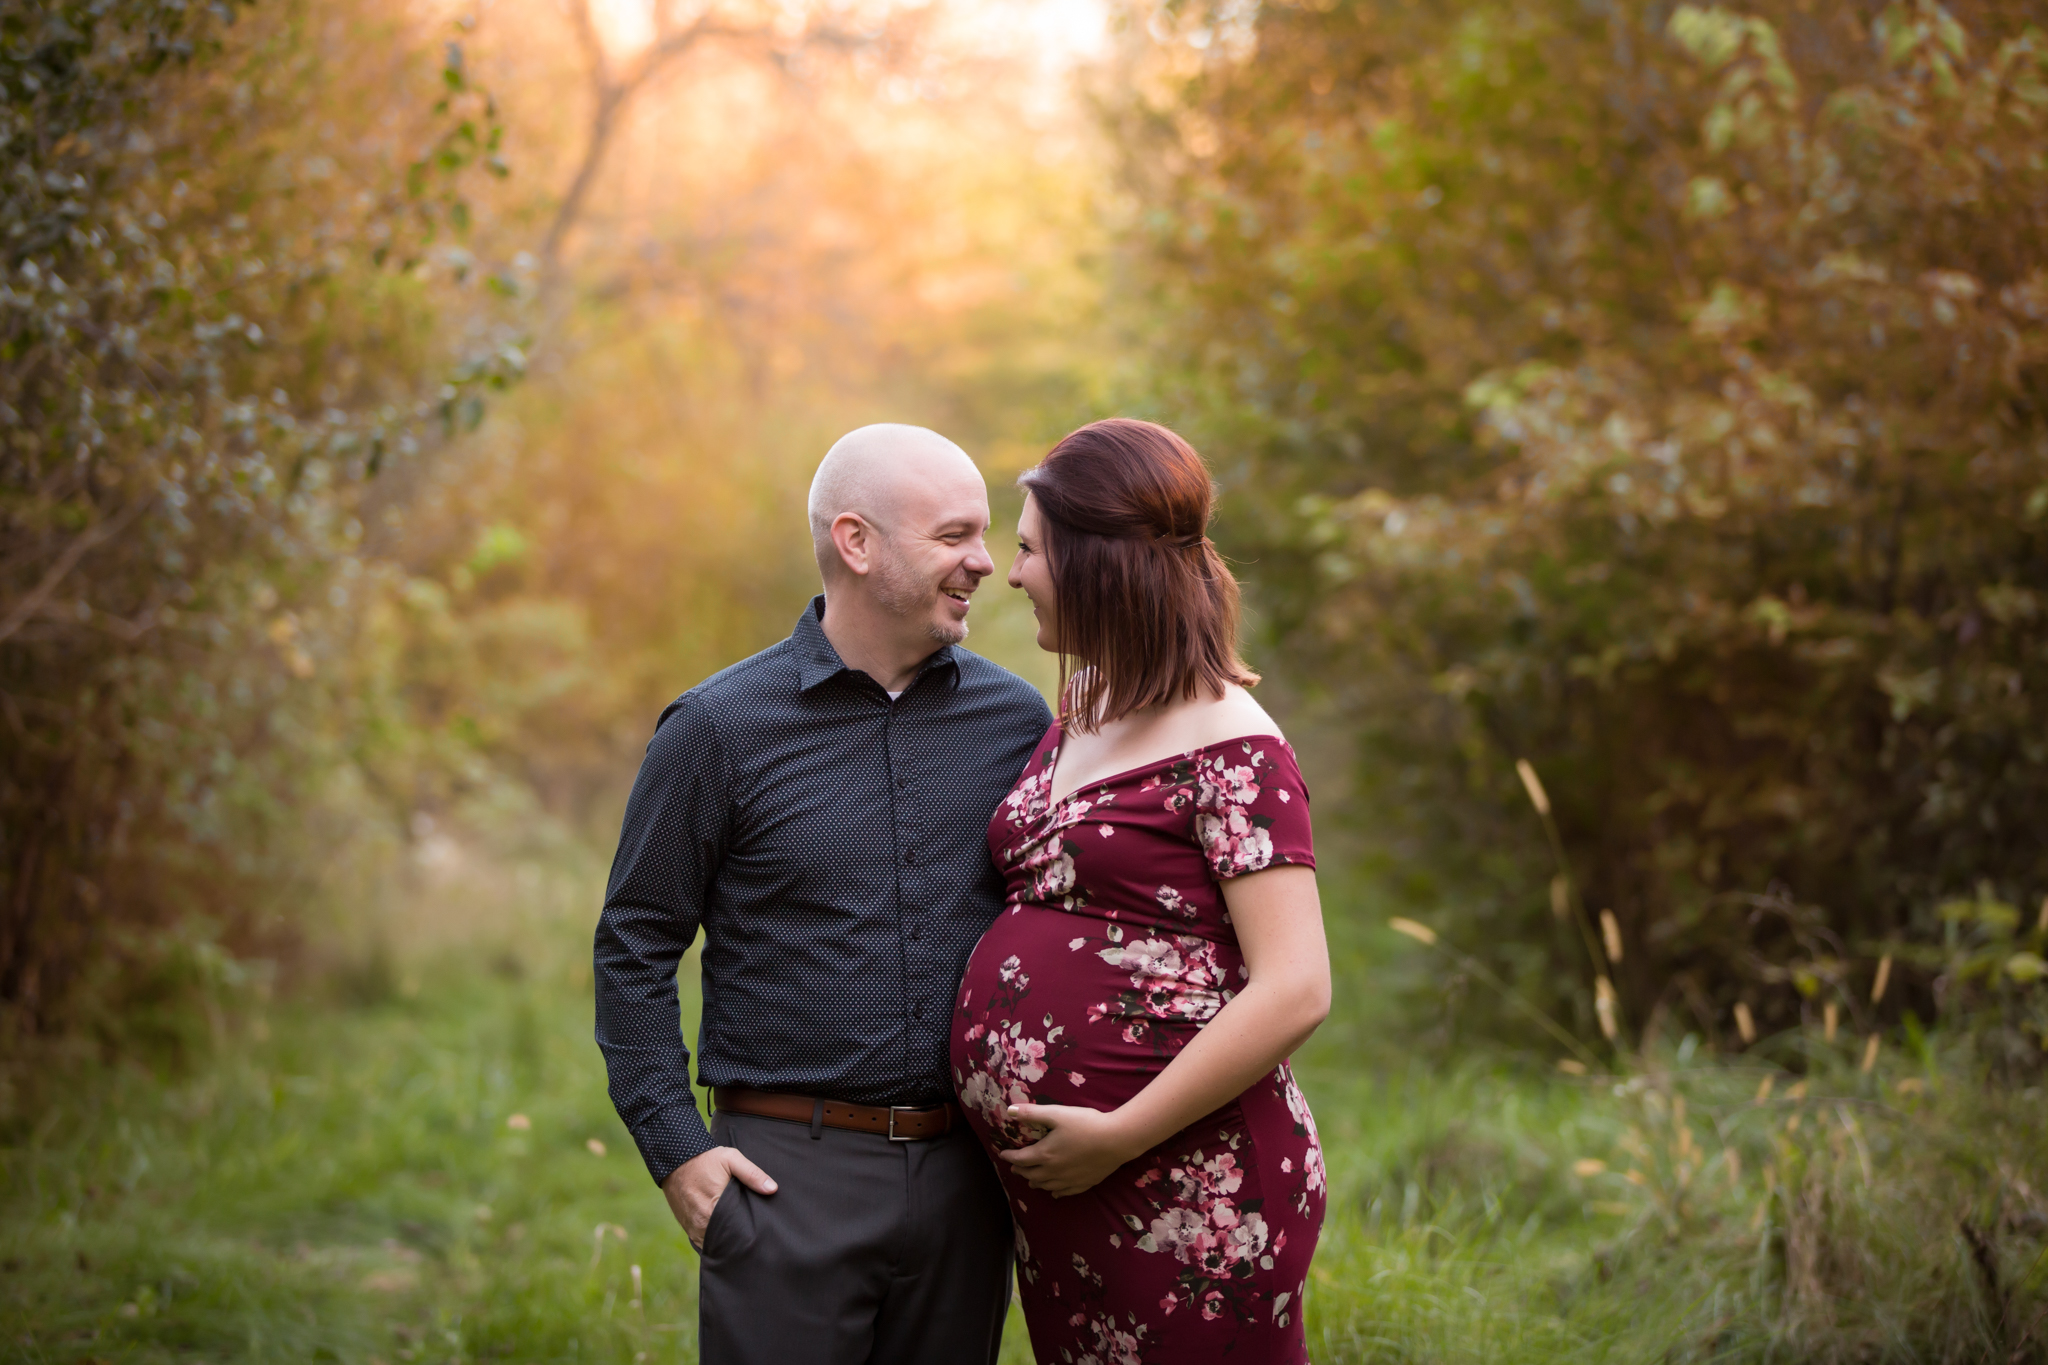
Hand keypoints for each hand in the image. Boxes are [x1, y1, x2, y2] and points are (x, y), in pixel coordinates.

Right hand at [661, 1146, 776, 1249]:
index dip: (746, 1235)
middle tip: (750, 1239)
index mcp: (715, 1207)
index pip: (736, 1232)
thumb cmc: (706, 1160)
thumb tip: (773, 1189)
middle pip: (724, 1241)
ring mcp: (693, 1226)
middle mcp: (702, 1222)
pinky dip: (712, 1240)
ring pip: (712, 1243)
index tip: (756, 1234)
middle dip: (736, 1242)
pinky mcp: (686, 1226)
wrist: (675, 1160)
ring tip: (738, 1241)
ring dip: (723, 1243)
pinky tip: (723, 1237)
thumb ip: (752, 1174)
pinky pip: (702, 1241)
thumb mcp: (731, 1160)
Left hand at [998, 1103, 1139, 1197]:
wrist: (1116, 1141)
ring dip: (1034, 1182)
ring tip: (1030, 1179)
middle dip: (1020, 1170)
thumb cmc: (1086, 1124)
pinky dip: (1054, 1191)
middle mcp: (1053, 1172)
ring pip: (1045, 1186)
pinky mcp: (1082, 1184)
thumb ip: (1032, 1113)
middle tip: (1015, 1166)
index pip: (1020, 1159)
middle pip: (1030, 1174)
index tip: (1003, 1154)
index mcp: (1044, 1155)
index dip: (1010, 1157)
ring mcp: (1068, 1180)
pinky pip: (1063, 1192)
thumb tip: (1009, 1111)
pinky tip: (1054, 1191)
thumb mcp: (1057, 1114)